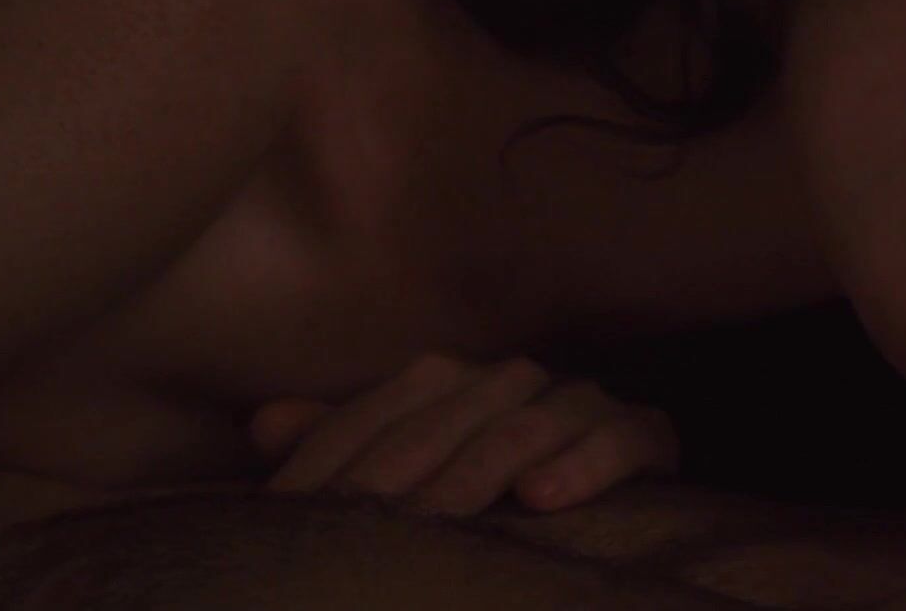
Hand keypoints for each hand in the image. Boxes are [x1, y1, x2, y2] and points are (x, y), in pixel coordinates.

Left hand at [250, 353, 678, 515]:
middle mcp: (512, 379)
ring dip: (478, 471)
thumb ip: (345, 443)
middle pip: (446, 418)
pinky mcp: (643, 433)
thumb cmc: (487, 489)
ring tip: (438, 519)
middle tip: (359, 527)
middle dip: (398, 475)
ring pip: (525, 425)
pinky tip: (541, 498)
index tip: (290, 515)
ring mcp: (580, 402)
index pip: (379, 413)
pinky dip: (582, 464)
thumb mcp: (412, 471)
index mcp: (450, 380)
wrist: (597, 485)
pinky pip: (621, 438)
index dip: (332, 461)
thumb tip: (263, 426)